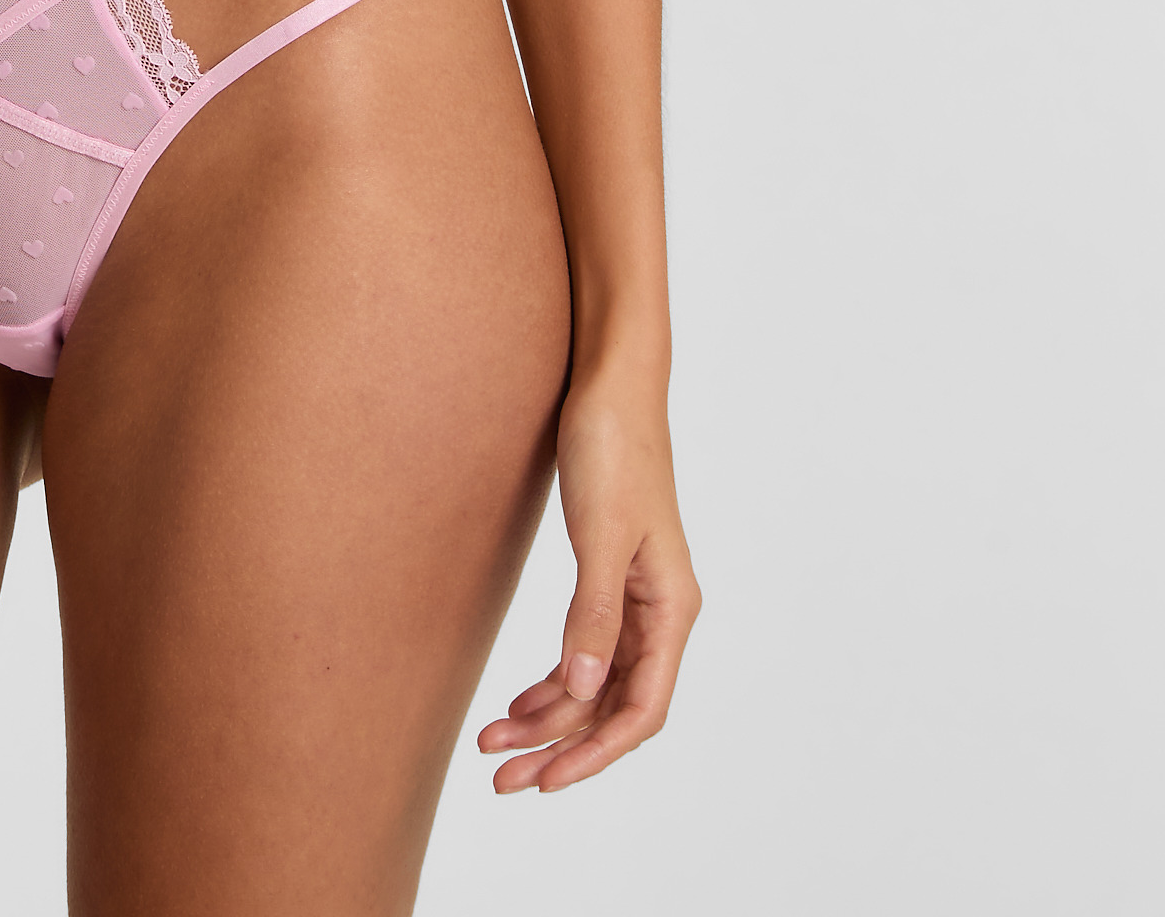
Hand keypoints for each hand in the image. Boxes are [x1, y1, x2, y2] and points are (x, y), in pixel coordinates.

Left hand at [479, 366, 699, 792]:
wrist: (610, 381)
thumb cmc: (613, 446)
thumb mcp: (600, 533)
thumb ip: (593, 615)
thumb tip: (580, 691)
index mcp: (671, 608)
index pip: (640, 709)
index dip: (594, 753)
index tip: (546, 782)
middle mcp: (660, 611)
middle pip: (613, 706)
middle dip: (560, 747)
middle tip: (502, 779)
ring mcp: (636, 595)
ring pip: (595, 682)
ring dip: (549, 717)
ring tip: (493, 743)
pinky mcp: (610, 574)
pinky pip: (586, 649)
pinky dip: (552, 679)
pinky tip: (517, 700)